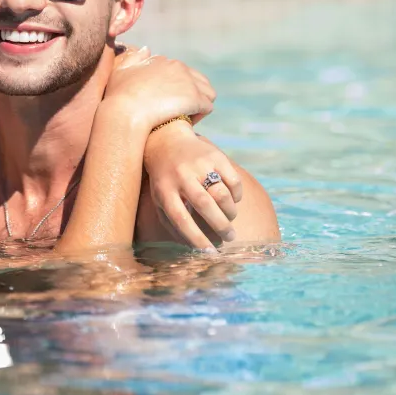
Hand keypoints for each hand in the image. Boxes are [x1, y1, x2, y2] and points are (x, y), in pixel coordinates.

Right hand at [103, 47, 214, 131]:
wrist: (124, 113)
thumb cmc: (118, 97)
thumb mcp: (120, 72)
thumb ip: (133, 59)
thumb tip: (146, 48)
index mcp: (160, 61)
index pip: (179, 71)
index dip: (175, 87)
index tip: (166, 100)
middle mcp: (177, 67)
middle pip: (196, 79)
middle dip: (190, 94)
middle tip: (179, 110)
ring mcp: (188, 82)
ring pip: (207, 92)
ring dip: (199, 103)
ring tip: (187, 116)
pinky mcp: (194, 98)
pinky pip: (207, 107)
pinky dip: (200, 115)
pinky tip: (189, 122)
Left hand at [143, 125, 243, 248]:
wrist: (167, 141)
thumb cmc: (164, 180)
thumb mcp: (159, 199)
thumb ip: (171, 223)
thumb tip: (191, 247)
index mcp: (164, 191)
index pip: (181, 219)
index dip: (196, 238)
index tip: (210, 253)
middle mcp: (181, 176)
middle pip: (205, 205)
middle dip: (220, 226)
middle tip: (229, 237)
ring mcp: (198, 164)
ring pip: (221, 193)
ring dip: (230, 212)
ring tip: (230, 219)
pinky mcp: (215, 155)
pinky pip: (233, 180)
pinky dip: (237, 195)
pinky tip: (233, 200)